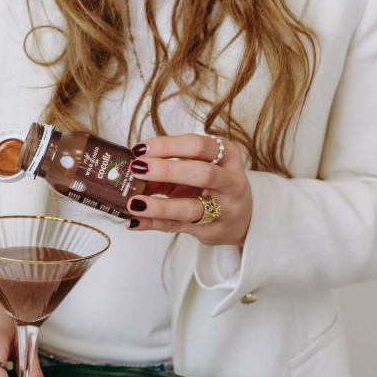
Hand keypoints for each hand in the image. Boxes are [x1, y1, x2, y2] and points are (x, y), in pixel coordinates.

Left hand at [125, 133, 251, 246]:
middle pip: (202, 174)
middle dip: (167, 170)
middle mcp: (231, 182)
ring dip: (159, 206)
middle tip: (138, 169)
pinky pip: (179, 227)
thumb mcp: (199, 167)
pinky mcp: (212, 231)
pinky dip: (154, 224)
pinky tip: (134, 221)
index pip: (199, 146)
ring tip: (133, 202)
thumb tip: (133, 169)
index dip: (168, 145)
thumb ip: (171, 167)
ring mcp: (224, 209)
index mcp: (228, 156)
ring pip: (191, 208)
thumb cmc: (214, 184)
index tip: (140, 148)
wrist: (243, 217)